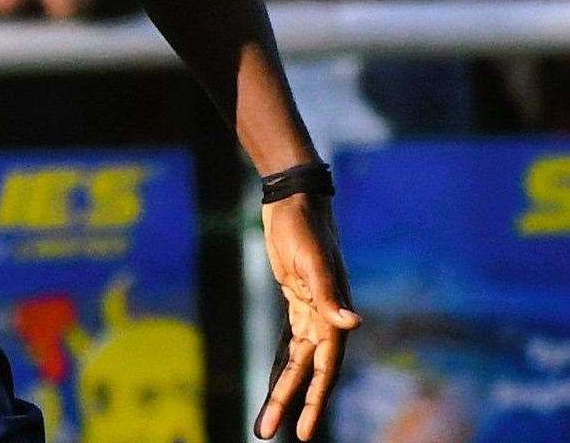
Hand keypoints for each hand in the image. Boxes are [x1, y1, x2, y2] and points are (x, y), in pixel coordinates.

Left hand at [255, 193, 360, 439]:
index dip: (316, 401)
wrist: (293, 202)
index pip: (326, 368)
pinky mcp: (297, 301)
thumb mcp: (312, 260)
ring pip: (299, 362)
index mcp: (332, 315)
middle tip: (278, 434)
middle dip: (295, 405)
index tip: (305, 432)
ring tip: (268, 420)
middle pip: (310, 373)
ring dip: (286, 389)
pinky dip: (287, 364)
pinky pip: (293, 343)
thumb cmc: (304, 228)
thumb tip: (352, 324)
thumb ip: (329, 294)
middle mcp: (326, 319)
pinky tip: (281, 383)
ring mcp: (311, 311)